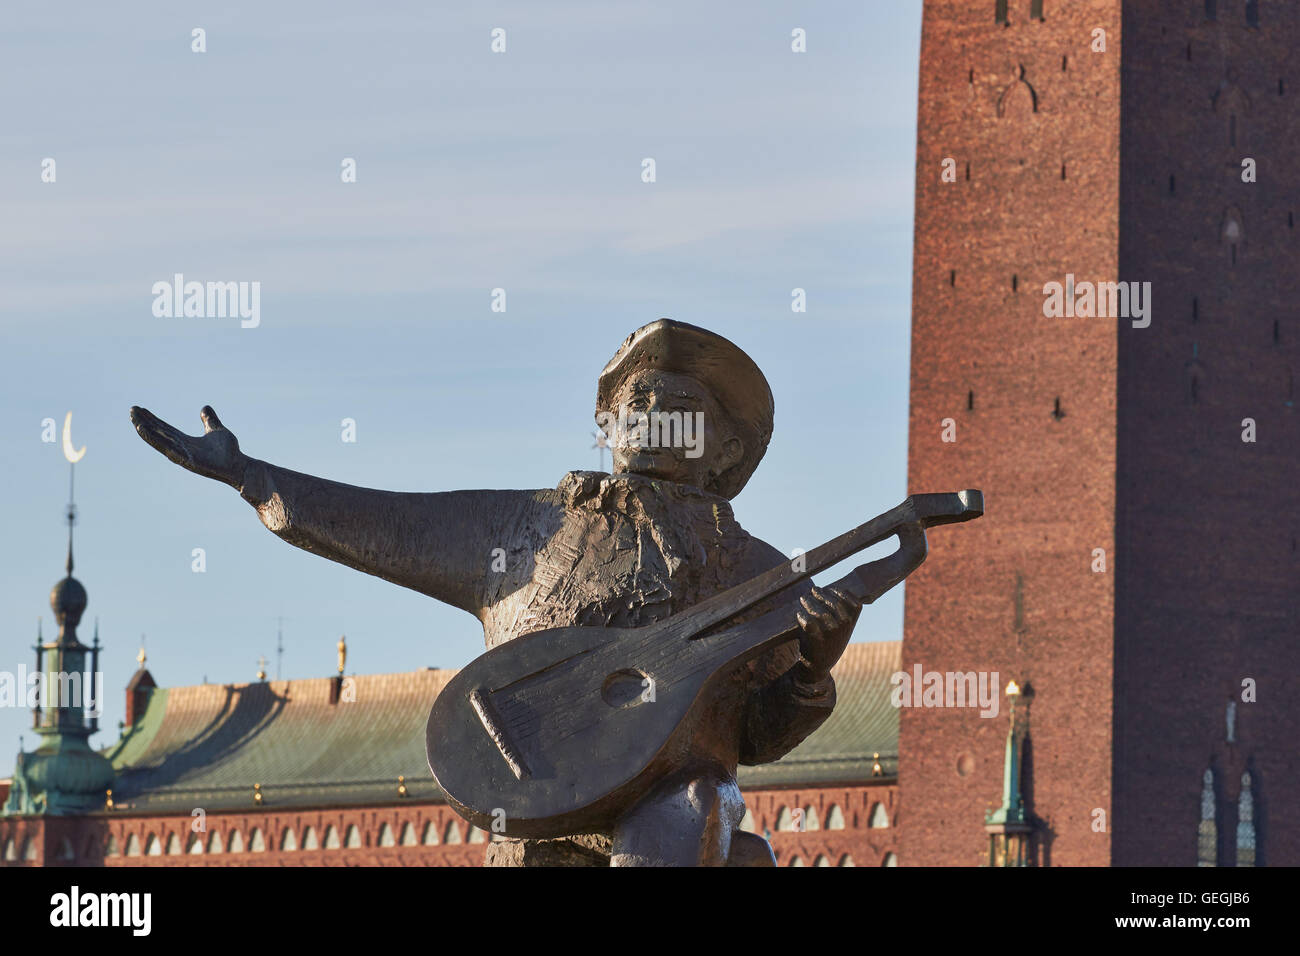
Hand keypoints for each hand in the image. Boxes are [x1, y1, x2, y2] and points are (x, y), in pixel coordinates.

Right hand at [129, 405, 247, 487]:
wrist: (239, 465)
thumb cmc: (229, 451)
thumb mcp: (217, 430)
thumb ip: (209, 420)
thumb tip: (205, 407)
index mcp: (185, 441)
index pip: (164, 428)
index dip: (152, 419)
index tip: (141, 409)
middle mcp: (180, 448)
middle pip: (158, 433)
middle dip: (144, 422)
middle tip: (132, 410)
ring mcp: (181, 454)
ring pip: (158, 440)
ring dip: (145, 430)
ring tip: (134, 419)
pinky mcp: (184, 459)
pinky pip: (166, 448)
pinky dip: (154, 439)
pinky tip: (144, 430)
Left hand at [795, 585, 861, 680]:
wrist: (818, 665)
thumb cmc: (828, 640)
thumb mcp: (841, 627)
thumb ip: (839, 610)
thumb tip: (825, 589)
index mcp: (853, 621)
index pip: (851, 600)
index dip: (838, 592)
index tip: (828, 589)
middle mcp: (845, 626)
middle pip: (832, 602)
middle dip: (820, 594)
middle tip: (812, 591)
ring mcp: (832, 632)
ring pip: (818, 611)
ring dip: (808, 602)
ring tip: (803, 599)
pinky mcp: (817, 638)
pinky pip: (807, 621)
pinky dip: (801, 615)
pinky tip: (799, 614)